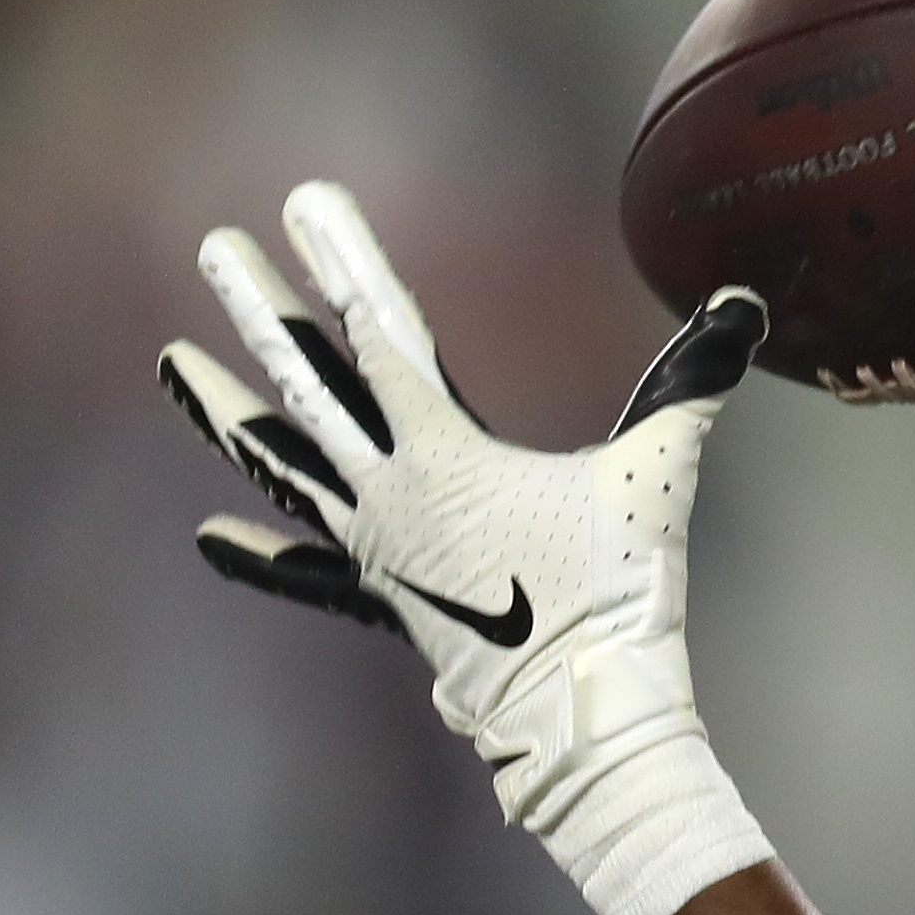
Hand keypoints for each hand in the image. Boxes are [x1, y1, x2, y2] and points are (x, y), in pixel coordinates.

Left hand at [161, 181, 773, 914]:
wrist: (579, 711)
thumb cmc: (619, 591)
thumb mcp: (659, 473)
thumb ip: (692, 386)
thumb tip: (742, 305)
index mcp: (445, 451)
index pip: (382, 334)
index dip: (344, 261)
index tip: (305, 203)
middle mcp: (388, 492)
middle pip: (308, 385)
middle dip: (261, 310)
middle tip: (217, 247)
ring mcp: (373, 549)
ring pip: (280, 465)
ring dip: (223, 412)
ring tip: (172, 361)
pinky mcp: (382, 602)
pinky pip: (306, 573)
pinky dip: (259, 555)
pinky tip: (208, 538)